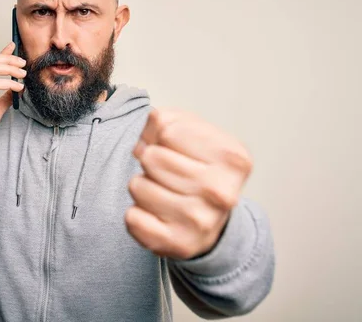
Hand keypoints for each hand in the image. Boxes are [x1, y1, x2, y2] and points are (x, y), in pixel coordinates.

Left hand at [126, 108, 252, 259]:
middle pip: (151, 157)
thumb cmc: (199, 169)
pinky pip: (132, 218)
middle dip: (150, 160)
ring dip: (143, 186)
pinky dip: (137, 214)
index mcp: (233, 158)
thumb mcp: (194, 133)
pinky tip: (157, 215)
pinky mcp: (177, 244)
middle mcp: (221, 192)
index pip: (166, 128)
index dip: (159, 134)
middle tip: (166, 173)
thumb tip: (143, 139)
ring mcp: (200, 221)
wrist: (213, 222)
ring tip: (164, 192)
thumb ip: (166, 121)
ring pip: (137, 185)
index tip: (172, 148)